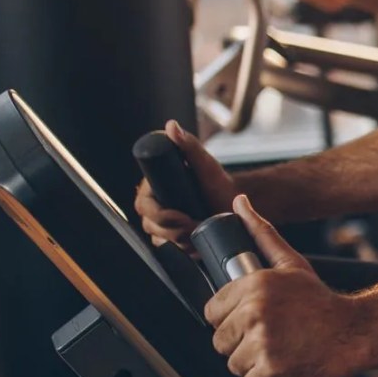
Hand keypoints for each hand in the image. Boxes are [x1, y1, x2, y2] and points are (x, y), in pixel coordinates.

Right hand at [135, 119, 236, 244]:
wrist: (233, 203)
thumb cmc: (218, 181)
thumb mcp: (204, 163)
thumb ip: (188, 145)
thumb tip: (172, 126)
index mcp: (153, 187)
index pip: (144, 205)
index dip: (160, 214)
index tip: (182, 216)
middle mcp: (153, 206)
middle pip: (151, 226)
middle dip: (174, 230)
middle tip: (196, 224)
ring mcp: (161, 224)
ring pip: (160, 240)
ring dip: (181, 240)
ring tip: (200, 229)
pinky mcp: (172, 238)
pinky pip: (170, 249)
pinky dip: (185, 249)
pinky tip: (198, 242)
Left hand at [204, 195, 370, 376]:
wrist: (357, 331)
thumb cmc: (321, 301)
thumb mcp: (291, 264)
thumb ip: (261, 233)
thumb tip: (239, 202)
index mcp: (254, 286)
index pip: (211, 312)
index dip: (230, 319)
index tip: (252, 320)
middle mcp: (255, 313)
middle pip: (220, 340)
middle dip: (240, 342)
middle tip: (270, 337)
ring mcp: (263, 343)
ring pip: (234, 363)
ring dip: (253, 363)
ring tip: (279, 350)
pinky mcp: (272, 371)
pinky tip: (284, 367)